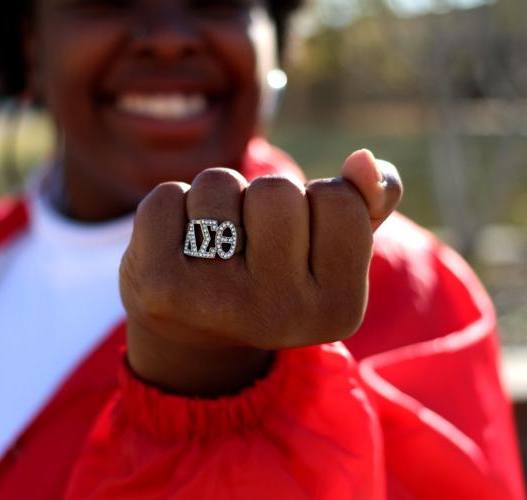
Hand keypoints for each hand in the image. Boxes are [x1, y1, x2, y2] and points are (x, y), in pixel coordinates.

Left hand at [120, 150, 401, 395]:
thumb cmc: (268, 277)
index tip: (298, 242)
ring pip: (220, 185)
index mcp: (338, 311)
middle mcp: (282, 316)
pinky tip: (174, 250)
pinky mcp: (161, 288)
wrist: (190, 329)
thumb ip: (363, 206)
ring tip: (210, 246)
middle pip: (278, 191)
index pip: (340, 200)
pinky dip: (169, 209)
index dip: (315, 201)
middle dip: (261, 198)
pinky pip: (166, 197)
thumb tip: (365, 161)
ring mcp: (217, 305)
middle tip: (249, 243)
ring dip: (213, 200)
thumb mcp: (325, 251)